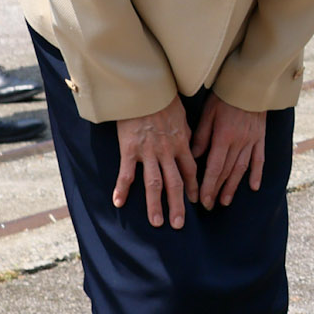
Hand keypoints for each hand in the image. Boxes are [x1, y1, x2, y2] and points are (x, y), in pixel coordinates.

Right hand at [113, 95, 199, 228]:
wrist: (144, 88)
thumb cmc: (163, 98)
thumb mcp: (182, 116)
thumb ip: (186, 133)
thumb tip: (191, 146)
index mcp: (181, 143)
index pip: (190, 171)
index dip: (193, 188)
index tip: (195, 202)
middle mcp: (167, 151)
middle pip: (174, 184)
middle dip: (178, 206)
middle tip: (178, 224)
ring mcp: (148, 152)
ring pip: (154, 184)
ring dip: (155, 205)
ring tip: (157, 222)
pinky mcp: (130, 149)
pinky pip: (127, 174)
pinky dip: (122, 189)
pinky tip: (119, 203)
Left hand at [192, 96, 268, 207]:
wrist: (250, 85)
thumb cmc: (225, 96)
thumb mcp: (208, 113)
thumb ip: (201, 136)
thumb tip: (193, 157)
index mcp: (223, 137)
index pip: (214, 167)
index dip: (208, 185)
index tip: (202, 199)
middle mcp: (238, 143)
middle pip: (226, 171)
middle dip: (217, 190)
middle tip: (210, 205)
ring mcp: (251, 142)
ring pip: (241, 169)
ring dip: (233, 186)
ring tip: (226, 201)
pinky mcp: (260, 138)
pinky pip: (259, 159)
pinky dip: (257, 173)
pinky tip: (254, 186)